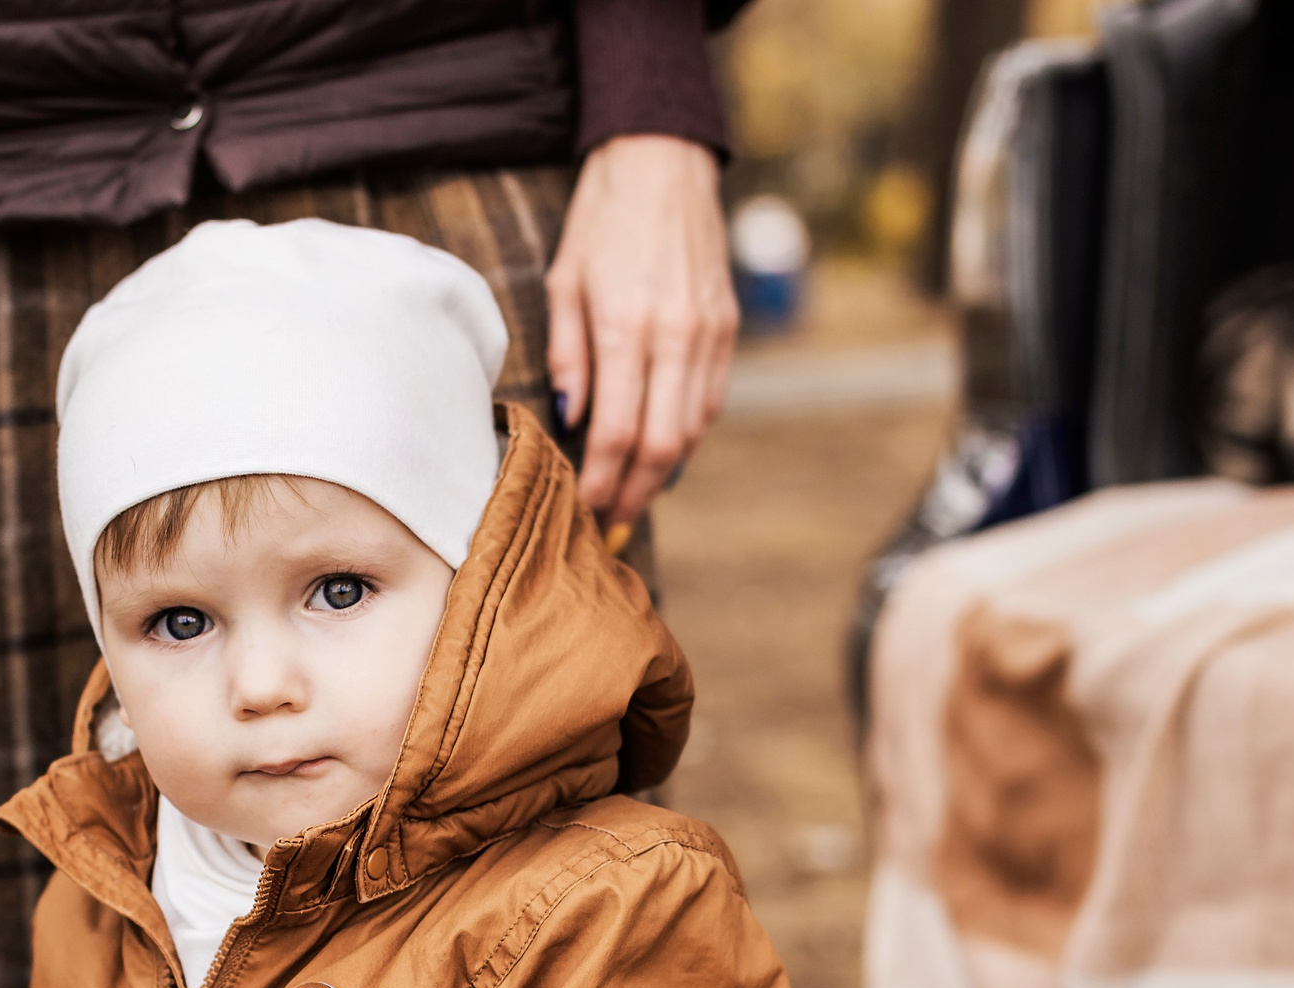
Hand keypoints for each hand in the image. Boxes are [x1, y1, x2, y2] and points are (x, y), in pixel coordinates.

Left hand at [544, 134, 739, 528]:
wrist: (663, 161)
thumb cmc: (603, 219)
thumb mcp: (565, 282)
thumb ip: (569, 356)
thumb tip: (572, 420)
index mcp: (627, 325)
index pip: (619, 429)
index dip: (602, 478)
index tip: (584, 506)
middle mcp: (676, 334)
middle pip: (663, 443)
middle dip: (636, 491)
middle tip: (610, 521)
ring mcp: (709, 332)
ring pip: (693, 427)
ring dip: (665, 471)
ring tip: (634, 496)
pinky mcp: (728, 325)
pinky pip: (711, 398)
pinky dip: (688, 433)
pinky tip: (664, 451)